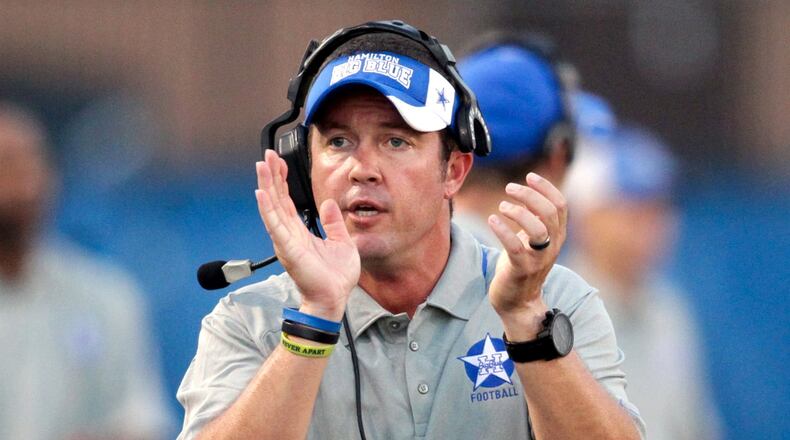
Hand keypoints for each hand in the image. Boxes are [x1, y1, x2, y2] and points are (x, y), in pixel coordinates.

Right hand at [255, 149, 360, 320]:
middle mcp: (289, 234)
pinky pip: (275, 224)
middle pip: (277, 199)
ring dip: (266, 185)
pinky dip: (267, 208)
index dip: (282, 181)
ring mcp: (286, 240)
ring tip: (262, 166)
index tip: (279, 162)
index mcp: (300, 232)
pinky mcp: (287, 248)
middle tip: (267, 155)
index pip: (287, 201)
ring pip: (272, 207)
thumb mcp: (342, 241)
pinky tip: (261, 192)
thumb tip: (328, 204)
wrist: (335, 298)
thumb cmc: (336, 277)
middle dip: (271, 176)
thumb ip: (334, 223)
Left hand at [487, 172, 567, 338]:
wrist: (519, 302)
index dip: (546, 187)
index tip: (529, 176)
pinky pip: (515, 246)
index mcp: (557, 235)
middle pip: (549, 212)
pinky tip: (492, 220)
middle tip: (509, 188)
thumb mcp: (532, 239)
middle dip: (530, 195)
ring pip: (537, 229)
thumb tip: (529, 191)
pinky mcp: (522, 269)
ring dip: (518, 212)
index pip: (560, 205)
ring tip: (502, 206)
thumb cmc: (522, 265)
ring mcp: (538, 259)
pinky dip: (503, 230)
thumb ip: (534, 218)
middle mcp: (552, 246)